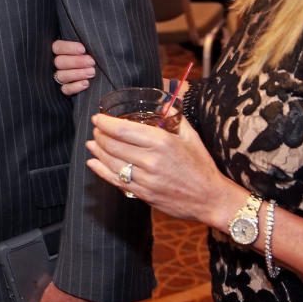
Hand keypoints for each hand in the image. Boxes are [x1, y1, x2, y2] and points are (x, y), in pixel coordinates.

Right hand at [52, 39, 94, 95]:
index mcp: (59, 50)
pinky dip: (75, 87)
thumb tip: (91, 43)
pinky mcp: (65, 89)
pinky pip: (65, 89)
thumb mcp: (89, 47)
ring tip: (92, 72)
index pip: (58, 47)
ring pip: (62, 76)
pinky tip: (85, 83)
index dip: (69, 48)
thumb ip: (86, 44)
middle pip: (59, 62)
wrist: (99, 71)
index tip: (83, 49)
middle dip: (76, 62)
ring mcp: (59, 77)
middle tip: (91, 62)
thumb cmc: (92, 55)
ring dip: (77, 74)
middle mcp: (56, 63)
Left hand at [86, 109, 235, 226]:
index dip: (105, 123)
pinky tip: (93, 162)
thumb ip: (174, 117)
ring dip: (97, 151)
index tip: (98, 118)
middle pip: (113, 145)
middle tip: (96, 129)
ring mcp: (146, 180)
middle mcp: (152, 161)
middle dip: (99, 135)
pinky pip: (116, 181)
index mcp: (162, 142)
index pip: (123, 130)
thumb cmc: (201, 166)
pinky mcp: (144, 194)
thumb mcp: (191, 136)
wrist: (210, 198)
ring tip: (92, 143)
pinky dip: (101, 171)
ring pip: (112, 163)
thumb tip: (164, 102)